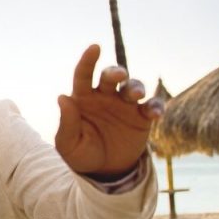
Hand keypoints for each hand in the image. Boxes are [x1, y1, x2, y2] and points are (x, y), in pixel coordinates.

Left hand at [55, 45, 162, 176]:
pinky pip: (153, 106)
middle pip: (111, 76)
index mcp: (83, 98)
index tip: (94, 47)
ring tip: (135, 95)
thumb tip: (62, 97)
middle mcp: (105, 96)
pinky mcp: (143, 117)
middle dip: (116, 72)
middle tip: (118, 76)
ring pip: (133, 87)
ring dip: (136, 87)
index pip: (84, 74)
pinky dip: (156, 106)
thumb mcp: (68, 144)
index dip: (88, 60)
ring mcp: (125, 104)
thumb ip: (66, 122)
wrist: (103, 171)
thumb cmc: (80, 154)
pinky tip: (155, 113)